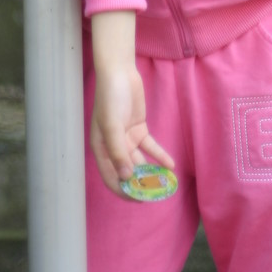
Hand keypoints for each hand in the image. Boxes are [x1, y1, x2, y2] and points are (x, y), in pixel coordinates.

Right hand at [89, 12, 174, 194]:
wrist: (119, 72)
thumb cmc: (110, 98)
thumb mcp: (112, 126)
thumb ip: (119, 152)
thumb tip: (127, 178)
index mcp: (102, 149)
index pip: (111, 177)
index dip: (124, 190)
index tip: (139, 199)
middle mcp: (114, 147)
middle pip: (127, 172)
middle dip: (141, 183)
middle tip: (156, 193)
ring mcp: (127, 139)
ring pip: (140, 161)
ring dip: (151, 171)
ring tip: (166, 182)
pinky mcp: (139, 129)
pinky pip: (150, 147)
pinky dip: (159, 156)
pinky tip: (170, 165)